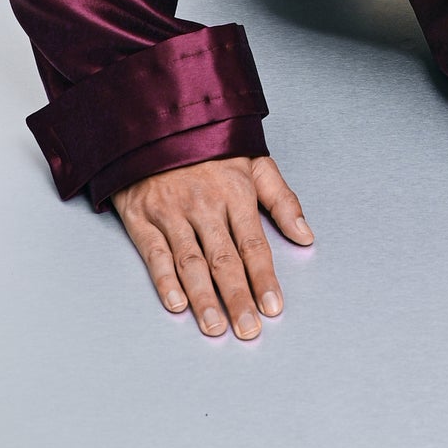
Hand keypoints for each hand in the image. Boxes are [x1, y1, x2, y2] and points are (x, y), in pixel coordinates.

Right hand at [113, 154, 312, 334]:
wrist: (154, 118)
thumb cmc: (206, 142)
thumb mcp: (253, 160)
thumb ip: (282, 199)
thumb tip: (306, 236)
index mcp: (235, 191)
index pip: (254, 244)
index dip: (264, 278)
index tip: (274, 307)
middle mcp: (204, 204)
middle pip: (224, 259)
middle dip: (238, 297)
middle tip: (248, 330)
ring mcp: (171, 211)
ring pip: (191, 261)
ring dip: (204, 298)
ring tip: (216, 327)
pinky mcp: (142, 216)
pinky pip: (154, 252)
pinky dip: (164, 279)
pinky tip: (176, 303)